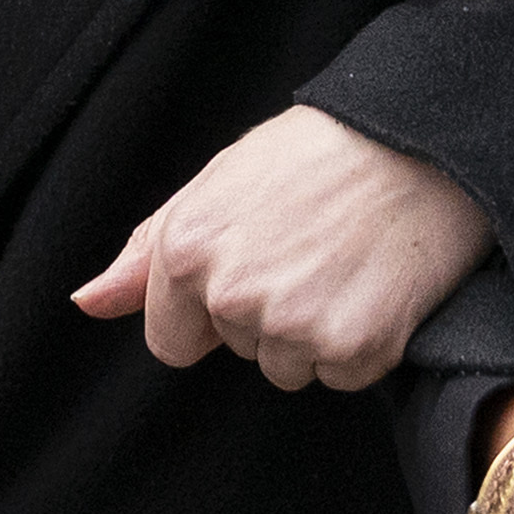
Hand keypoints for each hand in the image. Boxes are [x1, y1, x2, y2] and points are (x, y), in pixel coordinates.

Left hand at [70, 105, 490, 390]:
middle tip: (313, 246)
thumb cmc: (322, 150)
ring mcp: (293, 326)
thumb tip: (87, 302)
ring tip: (347, 261)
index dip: (211, 311)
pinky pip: (341, 375)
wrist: (425, 139)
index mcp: (187, 250)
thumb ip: (146, 249)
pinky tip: (378, 285)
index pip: (171, 341)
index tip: (257, 263)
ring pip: (288, 367)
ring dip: (315, 331)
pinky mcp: (354, 349)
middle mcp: (231, 294)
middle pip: (237, 350)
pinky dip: (364, 342)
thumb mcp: (219, 181)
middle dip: (268, 313)